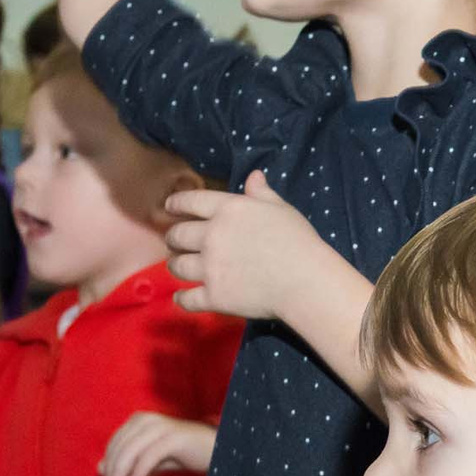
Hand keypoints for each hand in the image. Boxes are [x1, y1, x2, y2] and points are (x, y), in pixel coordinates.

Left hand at [102, 412, 214, 475]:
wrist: (217, 450)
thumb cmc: (183, 454)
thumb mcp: (152, 461)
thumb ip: (129, 464)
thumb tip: (101, 471)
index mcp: (138, 421)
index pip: (114, 444)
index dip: (107, 467)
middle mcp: (146, 420)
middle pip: (120, 449)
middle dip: (112, 475)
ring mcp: (161, 427)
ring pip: (131, 452)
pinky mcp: (174, 438)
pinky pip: (150, 455)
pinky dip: (140, 471)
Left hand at [163, 171, 317, 319]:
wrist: (305, 280)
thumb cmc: (299, 241)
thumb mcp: (281, 209)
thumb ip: (262, 193)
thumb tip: (254, 176)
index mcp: (228, 210)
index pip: (190, 201)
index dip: (176, 204)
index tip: (169, 208)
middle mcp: (212, 236)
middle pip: (177, 235)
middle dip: (173, 238)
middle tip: (175, 242)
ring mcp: (210, 268)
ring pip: (177, 266)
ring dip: (175, 265)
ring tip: (179, 267)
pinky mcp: (214, 296)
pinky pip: (187, 299)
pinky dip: (182, 299)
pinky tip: (182, 297)